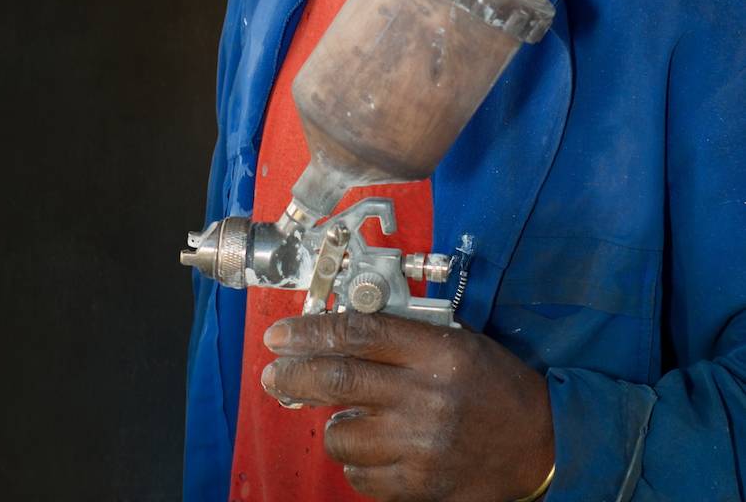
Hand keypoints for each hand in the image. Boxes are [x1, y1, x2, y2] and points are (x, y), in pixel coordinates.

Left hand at [260, 309, 553, 501]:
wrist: (541, 441)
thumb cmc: (495, 385)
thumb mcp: (455, 341)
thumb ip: (401, 335)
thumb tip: (338, 330)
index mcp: (435, 352)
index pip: (356, 332)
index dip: (309, 330)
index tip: (281, 334)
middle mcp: (425, 396)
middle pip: (338, 379)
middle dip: (294, 374)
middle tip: (274, 373)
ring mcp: (421, 445)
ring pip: (343, 433)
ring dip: (330, 424)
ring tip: (339, 417)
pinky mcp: (421, 484)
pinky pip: (362, 476)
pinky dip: (353, 462)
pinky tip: (365, 448)